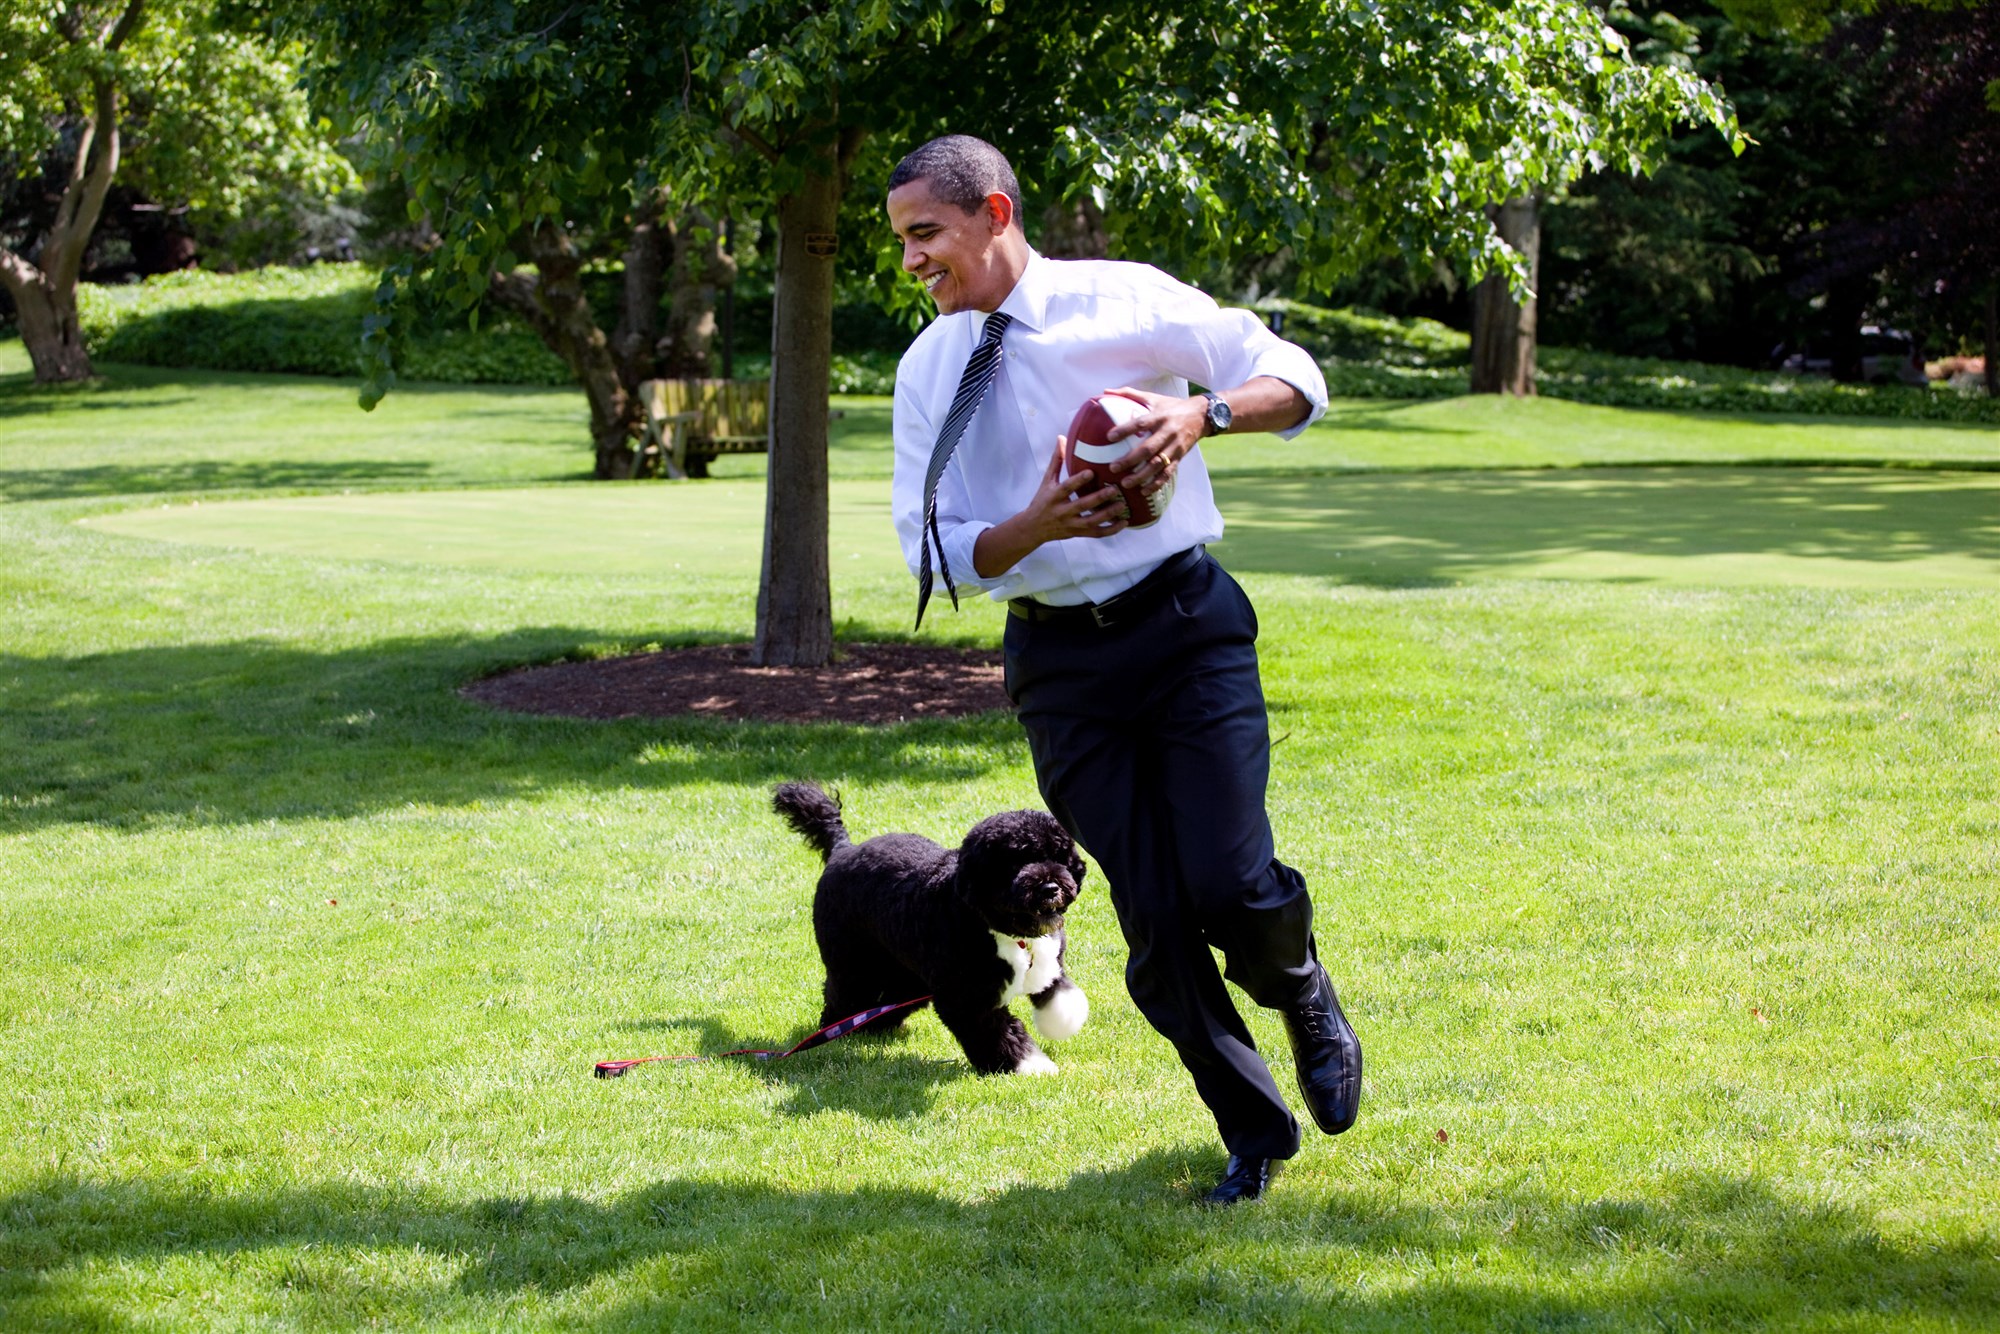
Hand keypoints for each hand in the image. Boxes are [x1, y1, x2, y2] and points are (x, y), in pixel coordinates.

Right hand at [970, 438, 1127, 577]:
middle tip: (1114, 489)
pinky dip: (1110, 530)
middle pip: (1081, 506)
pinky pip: (1096, 534)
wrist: (1033, 528)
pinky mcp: (1078, 533)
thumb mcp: (1046, 481)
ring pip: (1091, 522)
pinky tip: (1124, 523)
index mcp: (1054, 496)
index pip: (1066, 488)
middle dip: (1098, 499)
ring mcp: (1071, 524)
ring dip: (1108, 515)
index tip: (1091, 472)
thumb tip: (1061, 438)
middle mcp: (1062, 511)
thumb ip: (1056, 460)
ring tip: (1123, 505)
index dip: (1078, 481)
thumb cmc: (1042, 501)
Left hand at [1099, 386, 1206, 497]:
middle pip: (1148, 449)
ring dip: (1142, 476)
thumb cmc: (1172, 406)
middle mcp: (1168, 432)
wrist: (1202, 415)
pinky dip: (1156, 483)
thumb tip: (1105, 391)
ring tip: (1126, 483)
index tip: (1109, 437)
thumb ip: (1130, 394)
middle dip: (1130, 460)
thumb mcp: (1154, 397)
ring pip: (1158, 464)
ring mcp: (1175, 446)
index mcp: (1159, 416)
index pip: (1140, 423)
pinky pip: (1168, 473)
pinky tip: (1144, 491)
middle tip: (1114, 467)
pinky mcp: (1180, 457)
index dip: (1125, 430)